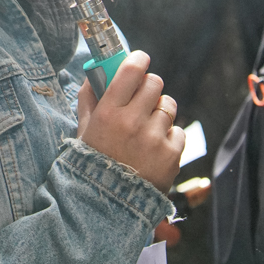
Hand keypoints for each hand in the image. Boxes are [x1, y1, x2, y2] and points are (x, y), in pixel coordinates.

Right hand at [76, 50, 184, 192]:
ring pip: (168, 107)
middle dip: (150, 87)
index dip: (138, 59)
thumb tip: (93, 74)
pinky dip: (170, 137)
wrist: (108, 204)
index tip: (140, 59)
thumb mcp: (84, 131)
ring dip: (160, 113)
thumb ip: (88, 100)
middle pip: (155, 83)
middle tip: (144, 97)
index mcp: (109, 113)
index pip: (131, 71)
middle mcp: (132, 122)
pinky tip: (155, 149)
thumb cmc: (93, 163)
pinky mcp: (171, 155)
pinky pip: (179, 131)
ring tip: (148, 129)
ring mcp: (154, 138)